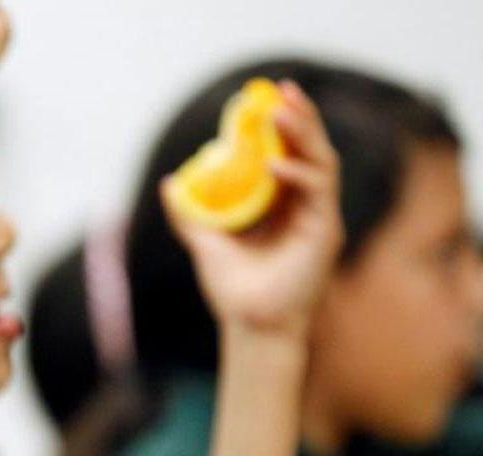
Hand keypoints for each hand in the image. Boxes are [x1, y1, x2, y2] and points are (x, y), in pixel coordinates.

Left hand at [163, 80, 343, 338]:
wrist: (249, 326)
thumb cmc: (232, 289)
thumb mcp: (205, 242)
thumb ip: (190, 214)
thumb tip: (169, 183)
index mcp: (283, 204)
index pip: (288, 153)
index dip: (281, 125)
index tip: (264, 98)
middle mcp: (305, 206)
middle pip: (310, 150)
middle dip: (299, 117)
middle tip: (281, 90)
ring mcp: (319, 217)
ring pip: (321, 162)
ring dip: (302, 134)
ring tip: (280, 112)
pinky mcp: (325, 231)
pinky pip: (318, 192)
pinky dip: (298, 174)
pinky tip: (274, 165)